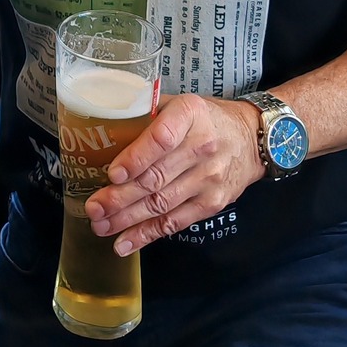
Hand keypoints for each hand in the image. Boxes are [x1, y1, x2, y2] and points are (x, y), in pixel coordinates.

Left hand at [87, 94, 263, 256]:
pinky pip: (175, 222)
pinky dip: (147, 234)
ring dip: (127, 219)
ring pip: (162, 203)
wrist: (252, 139)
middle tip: (94, 208)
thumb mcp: (180, 104)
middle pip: (156, 177)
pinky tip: (124, 243)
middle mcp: (202, 147)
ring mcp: (209, 179)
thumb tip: (103, 128)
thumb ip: (145, 112)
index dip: (136, 158)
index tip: (113, 174)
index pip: (161, 138)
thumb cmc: (206, 119)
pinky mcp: (212, 204)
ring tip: (101, 225)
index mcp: (190, 115)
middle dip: (120, 197)